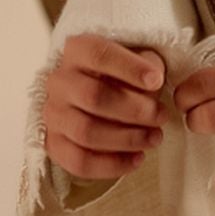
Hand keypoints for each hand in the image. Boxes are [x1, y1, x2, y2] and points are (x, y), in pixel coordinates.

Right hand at [42, 34, 166, 179]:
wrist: (96, 100)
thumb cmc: (122, 78)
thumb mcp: (138, 61)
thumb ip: (148, 66)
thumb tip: (153, 83)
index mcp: (77, 51)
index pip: (98, 54)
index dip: (129, 68)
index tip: (157, 80)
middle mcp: (59, 81)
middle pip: (93, 96)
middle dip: (134, 110)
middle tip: (161, 116)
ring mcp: (53, 114)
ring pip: (86, 132)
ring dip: (127, 139)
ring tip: (154, 138)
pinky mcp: (54, 144)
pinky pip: (79, 161)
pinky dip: (112, 164)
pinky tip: (137, 158)